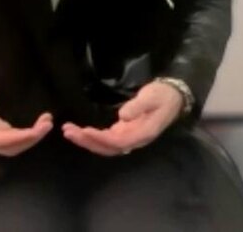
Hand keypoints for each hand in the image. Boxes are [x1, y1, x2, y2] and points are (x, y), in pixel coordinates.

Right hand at [0, 71, 51, 156]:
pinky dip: (26, 135)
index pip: (0, 140)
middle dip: (30, 139)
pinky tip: (37, 125)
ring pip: (12, 147)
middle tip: (47, 124)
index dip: (19, 137)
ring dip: (30, 138)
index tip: (36, 129)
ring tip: (46, 123)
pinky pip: (11, 141)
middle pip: (9, 148)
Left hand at [62, 80, 183, 156]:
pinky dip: (93, 136)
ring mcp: (129, 136)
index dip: (101, 138)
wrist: (173, 96)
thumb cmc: (162, 96)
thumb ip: (138, 106)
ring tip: (69, 131)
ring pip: (105, 145)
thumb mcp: (152, 97)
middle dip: (87, 141)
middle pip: (108, 147)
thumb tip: (122, 117)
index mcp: (142, 134)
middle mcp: (134, 139)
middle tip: (68, 131)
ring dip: (87, 140)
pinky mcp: (125, 131)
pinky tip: (81, 131)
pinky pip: (107, 139)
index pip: (118, 142)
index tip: (85, 131)